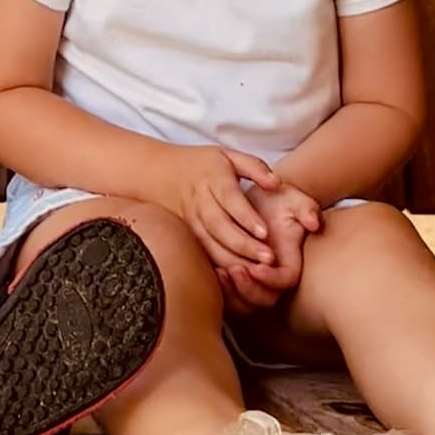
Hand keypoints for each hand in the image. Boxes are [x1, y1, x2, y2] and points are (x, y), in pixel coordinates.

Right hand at [148, 143, 280, 270]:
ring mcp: (190, 221)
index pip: (230, 199)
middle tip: (269, 259)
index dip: (246, 216)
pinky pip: (202, 254)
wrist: (158, 173)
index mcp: (213, 178)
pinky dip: (218, 267)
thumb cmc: (202, 164)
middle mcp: (199, 201)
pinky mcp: (186, 236)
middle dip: (244, 244)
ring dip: (233, 260)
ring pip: (210, 244)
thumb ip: (255, 167)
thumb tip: (276, 183)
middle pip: (220, 226)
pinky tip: (237, 278)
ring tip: (257, 273)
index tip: (265, 232)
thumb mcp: (228, 155)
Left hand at [217, 183, 320, 314]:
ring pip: (244, 303)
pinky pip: (228, 296)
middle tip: (235, 270)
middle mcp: (273, 276)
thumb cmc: (279, 199)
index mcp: (290, 262)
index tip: (258, 266)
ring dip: (232, 292)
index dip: (271, 279)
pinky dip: (220, 289)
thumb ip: (307, 210)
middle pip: (265, 299)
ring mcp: (255, 280)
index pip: (285, 282)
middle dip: (249, 289)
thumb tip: (313, 223)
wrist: (260, 199)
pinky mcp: (236, 278)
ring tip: (220, 272)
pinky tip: (211, 269)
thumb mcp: (295, 199)